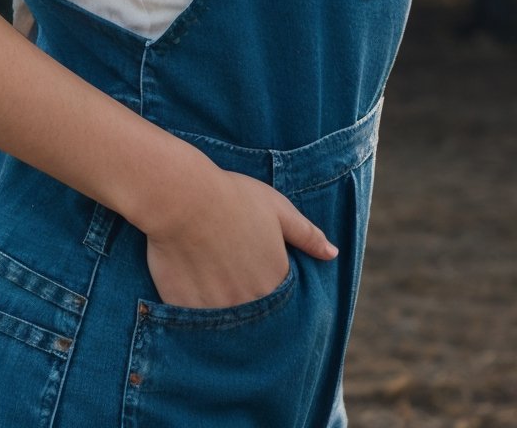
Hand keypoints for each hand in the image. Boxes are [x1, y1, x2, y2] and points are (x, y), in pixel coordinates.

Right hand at [143, 159, 337, 309]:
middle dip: (246, 295)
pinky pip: (194, 319)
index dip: (267, 278)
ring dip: (222, 303)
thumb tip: (333, 254)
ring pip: (225, 319)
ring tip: (209, 274)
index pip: (281, 297)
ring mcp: (218, 311)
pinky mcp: (187, 311)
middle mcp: (251, 303)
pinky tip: (189, 280)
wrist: (183, 198)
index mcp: (276, 280)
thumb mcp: (278, 209)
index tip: (253, 261)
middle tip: (229, 266)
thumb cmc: (233, 197)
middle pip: (254, 311)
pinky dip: (195, 306)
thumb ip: (307, 235)